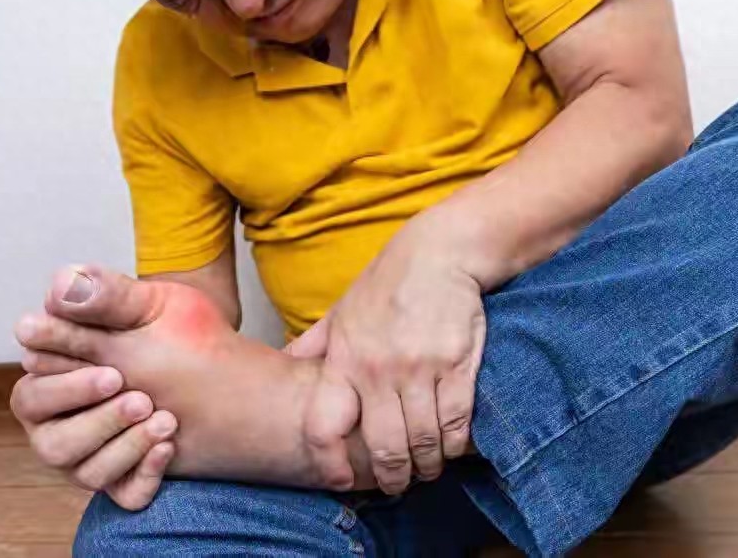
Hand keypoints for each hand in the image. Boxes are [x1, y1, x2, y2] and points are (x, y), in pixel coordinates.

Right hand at [9, 270, 177, 509]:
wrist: (228, 362)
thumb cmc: (176, 330)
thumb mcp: (150, 305)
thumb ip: (107, 296)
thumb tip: (61, 285)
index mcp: (55, 380)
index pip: (32, 395)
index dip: (67, 387)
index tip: (113, 373)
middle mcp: (65, 423)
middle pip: (51, 444)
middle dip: (96, 423)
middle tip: (141, 399)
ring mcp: (95, 454)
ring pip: (85, 473)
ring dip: (125, 447)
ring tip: (165, 419)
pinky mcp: (129, 477)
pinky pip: (126, 494)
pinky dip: (145, 475)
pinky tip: (169, 446)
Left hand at [289, 216, 486, 494]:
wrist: (440, 252)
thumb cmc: (390, 282)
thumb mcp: (342, 311)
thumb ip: (314, 345)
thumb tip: (281, 366)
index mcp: (344, 359)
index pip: (324, 426)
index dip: (330, 463)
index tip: (342, 480)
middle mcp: (378, 369)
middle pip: (383, 446)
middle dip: (393, 476)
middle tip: (399, 484)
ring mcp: (419, 368)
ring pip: (422, 440)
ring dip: (427, 464)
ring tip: (428, 468)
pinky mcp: (456, 364)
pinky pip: (455, 422)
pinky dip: (454, 444)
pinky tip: (452, 447)